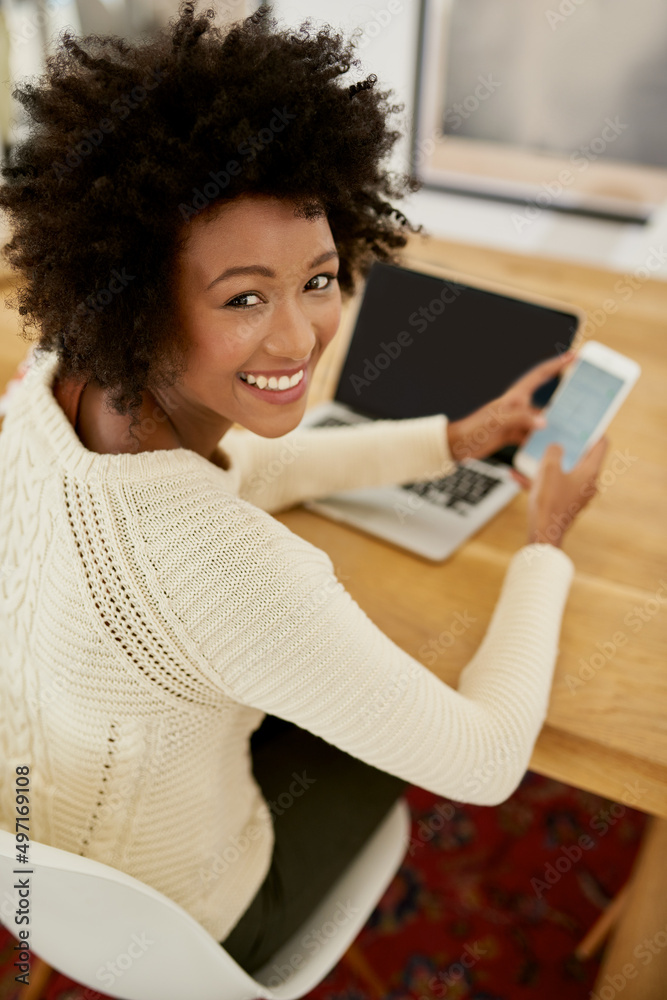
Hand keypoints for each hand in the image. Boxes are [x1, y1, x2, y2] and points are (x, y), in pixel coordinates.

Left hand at [446, 350, 576, 461]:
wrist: (457, 445)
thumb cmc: (473, 429)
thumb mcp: (496, 422)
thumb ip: (520, 419)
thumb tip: (544, 421)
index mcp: (515, 397)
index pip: (540, 375)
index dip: (557, 364)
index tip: (573, 356)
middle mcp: (518, 407)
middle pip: (546, 401)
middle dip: (564, 400)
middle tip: (585, 399)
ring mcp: (516, 421)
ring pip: (541, 421)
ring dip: (555, 426)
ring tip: (574, 430)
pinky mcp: (513, 435)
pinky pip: (532, 436)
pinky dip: (542, 440)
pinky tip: (553, 446)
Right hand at [515, 436, 609, 547]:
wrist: (542, 534)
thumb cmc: (549, 502)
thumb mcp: (549, 469)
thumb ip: (554, 452)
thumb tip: (556, 447)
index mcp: (589, 473)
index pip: (600, 445)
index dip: (594, 431)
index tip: (585, 423)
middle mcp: (587, 484)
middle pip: (581, 458)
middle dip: (568, 446)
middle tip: (558, 434)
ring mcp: (575, 495)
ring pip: (563, 472)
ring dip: (549, 463)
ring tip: (533, 453)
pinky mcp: (563, 504)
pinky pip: (551, 486)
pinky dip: (538, 480)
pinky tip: (517, 475)